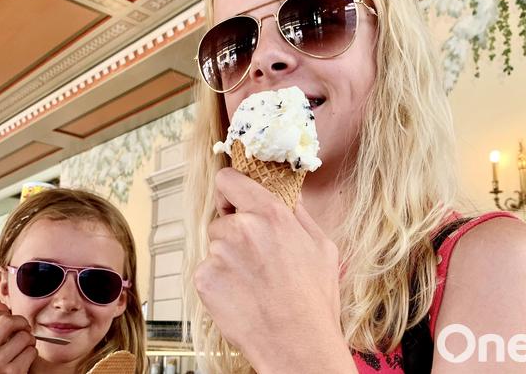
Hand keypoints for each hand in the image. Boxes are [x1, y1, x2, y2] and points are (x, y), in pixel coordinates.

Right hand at [0, 300, 37, 373]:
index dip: (5, 314)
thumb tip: (1, 304)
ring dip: (29, 342)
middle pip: (8, 320)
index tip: (10, 322)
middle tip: (23, 330)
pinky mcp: (12, 373)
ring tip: (22, 349)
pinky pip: (31, 351)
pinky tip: (23, 361)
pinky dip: (31, 355)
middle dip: (21, 323)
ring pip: (24, 336)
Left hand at [194, 168, 354, 373]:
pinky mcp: (204, 279)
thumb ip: (298, 215)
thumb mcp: (321, 247)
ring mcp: (219, 254)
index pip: (229, 180)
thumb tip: (288, 194)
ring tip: (253, 284)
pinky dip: (219, 283)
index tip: (232, 202)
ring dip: (227, 261)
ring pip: (214, 248)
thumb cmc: (314, 299)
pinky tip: (241, 297)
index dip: (230, 191)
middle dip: (234, 235)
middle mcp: (241, 228)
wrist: (298, 345)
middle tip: (256, 260)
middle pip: (222, 220)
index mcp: (270, 213)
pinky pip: (207, 272)